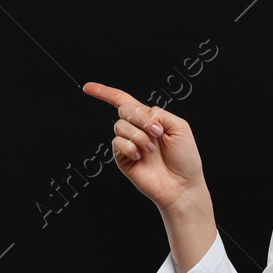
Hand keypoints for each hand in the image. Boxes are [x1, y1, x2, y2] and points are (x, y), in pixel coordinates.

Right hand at [82, 81, 205, 212]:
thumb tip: (141, 113)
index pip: (123, 101)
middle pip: (123, 109)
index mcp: (149, 119)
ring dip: (138, 135)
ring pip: (120, 126)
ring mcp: (128, 144)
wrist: (182, 184)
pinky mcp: (122, 159)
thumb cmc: (185, 158)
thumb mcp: (179, 126)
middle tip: (157, 132)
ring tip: (151, 149)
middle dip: (140, 117)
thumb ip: (158, 113)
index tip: (87, 87)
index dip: (104, 93)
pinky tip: (140, 156)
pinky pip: (117, 143)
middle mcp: (136, 130)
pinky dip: (130, 147)